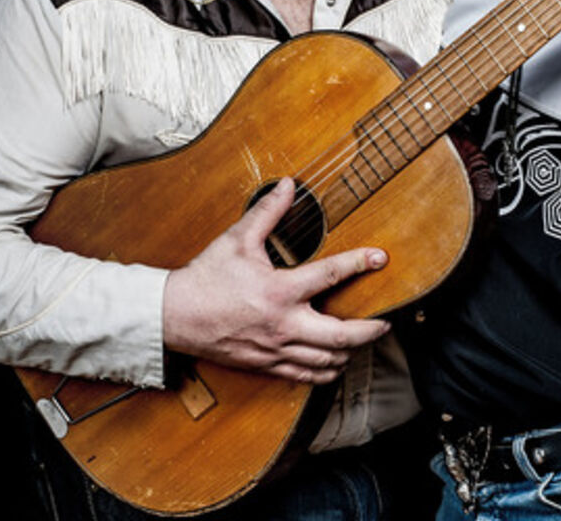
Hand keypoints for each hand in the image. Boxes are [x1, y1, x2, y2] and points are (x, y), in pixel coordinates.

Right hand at [163, 177, 390, 383]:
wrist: (174, 316)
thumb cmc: (205, 278)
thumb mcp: (236, 240)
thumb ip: (266, 212)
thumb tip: (287, 185)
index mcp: (279, 290)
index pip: (330, 274)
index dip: (360, 263)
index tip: (380, 258)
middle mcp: (283, 324)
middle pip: (341, 336)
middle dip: (370, 330)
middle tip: (386, 323)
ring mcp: (276, 349)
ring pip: (326, 361)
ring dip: (350, 353)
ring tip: (363, 341)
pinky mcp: (266, 365)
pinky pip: (304, 376)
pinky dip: (325, 373)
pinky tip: (334, 365)